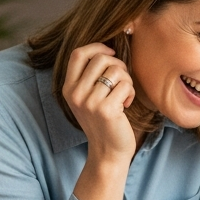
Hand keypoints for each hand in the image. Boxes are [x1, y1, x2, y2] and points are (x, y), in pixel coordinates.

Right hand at [63, 42, 136, 164]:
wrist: (108, 152)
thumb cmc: (104, 122)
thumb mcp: (89, 98)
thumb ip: (90, 76)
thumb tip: (107, 49)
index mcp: (68, 88)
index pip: (78, 54)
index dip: (97, 47)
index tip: (112, 54)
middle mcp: (75, 94)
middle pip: (100, 59)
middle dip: (118, 65)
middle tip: (122, 81)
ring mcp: (89, 102)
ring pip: (115, 70)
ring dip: (126, 80)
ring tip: (124, 94)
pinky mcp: (106, 109)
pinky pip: (125, 85)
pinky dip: (131, 92)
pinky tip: (126, 104)